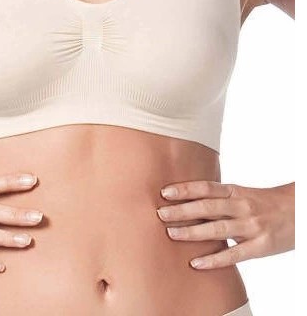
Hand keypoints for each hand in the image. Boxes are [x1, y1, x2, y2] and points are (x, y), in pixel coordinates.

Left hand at [156, 180, 294, 269]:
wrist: (300, 211)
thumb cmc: (265, 203)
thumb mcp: (242, 193)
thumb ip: (220, 198)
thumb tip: (188, 200)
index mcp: (236, 191)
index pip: (206, 188)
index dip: (185, 189)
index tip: (164, 192)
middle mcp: (242, 206)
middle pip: (207, 207)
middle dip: (182, 210)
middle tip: (160, 214)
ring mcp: (251, 226)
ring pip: (217, 229)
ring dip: (192, 232)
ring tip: (171, 234)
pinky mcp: (260, 246)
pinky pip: (234, 255)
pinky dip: (214, 260)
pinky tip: (196, 263)